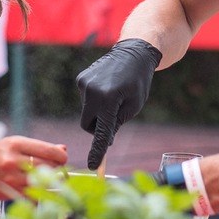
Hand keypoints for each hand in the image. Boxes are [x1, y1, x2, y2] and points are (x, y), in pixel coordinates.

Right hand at [0, 136, 67, 199]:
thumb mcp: (13, 144)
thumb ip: (38, 147)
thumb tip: (63, 149)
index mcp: (14, 144)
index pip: (47, 150)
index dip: (60, 155)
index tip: (63, 157)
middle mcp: (13, 160)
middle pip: (48, 166)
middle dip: (57, 168)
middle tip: (57, 168)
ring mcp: (12, 178)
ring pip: (43, 181)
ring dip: (51, 180)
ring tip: (49, 177)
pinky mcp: (11, 192)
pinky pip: (35, 194)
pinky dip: (40, 191)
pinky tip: (38, 187)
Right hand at [76, 38, 161, 169]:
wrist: (132, 52)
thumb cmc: (137, 81)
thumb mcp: (133, 105)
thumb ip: (117, 122)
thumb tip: (103, 137)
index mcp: (109, 100)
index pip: (101, 132)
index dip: (97, 151)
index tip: (93, 166)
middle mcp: (92, 92)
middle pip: (88, 124)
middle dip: (98, 127)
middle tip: (113, 118)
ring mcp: (84, 84)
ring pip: (87, 112)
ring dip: (98, 111)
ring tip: (113, 95)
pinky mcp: (81, 79)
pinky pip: (86, 100)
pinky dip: (95, 100)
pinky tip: (107, 87)